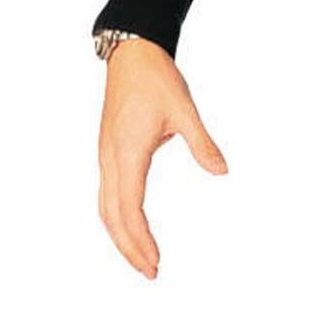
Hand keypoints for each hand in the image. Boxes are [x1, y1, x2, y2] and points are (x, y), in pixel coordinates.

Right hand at [96, 36, 227, 278]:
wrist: (131, 55)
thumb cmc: (155, 80)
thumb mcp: (184, 110)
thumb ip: (202, 143)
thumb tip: (222, 171)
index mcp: (127, 153)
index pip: (129, 209)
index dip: (141, 239)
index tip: (156, 262)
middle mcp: (110, 160)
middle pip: (112, 217)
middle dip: (129, 248)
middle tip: (151, 273)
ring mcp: (106, 157)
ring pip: (105, 208)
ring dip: (121, 237)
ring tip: (141, 259)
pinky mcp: (108, 153)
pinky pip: (107, 195)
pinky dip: (117, 218)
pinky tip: (131, 228)